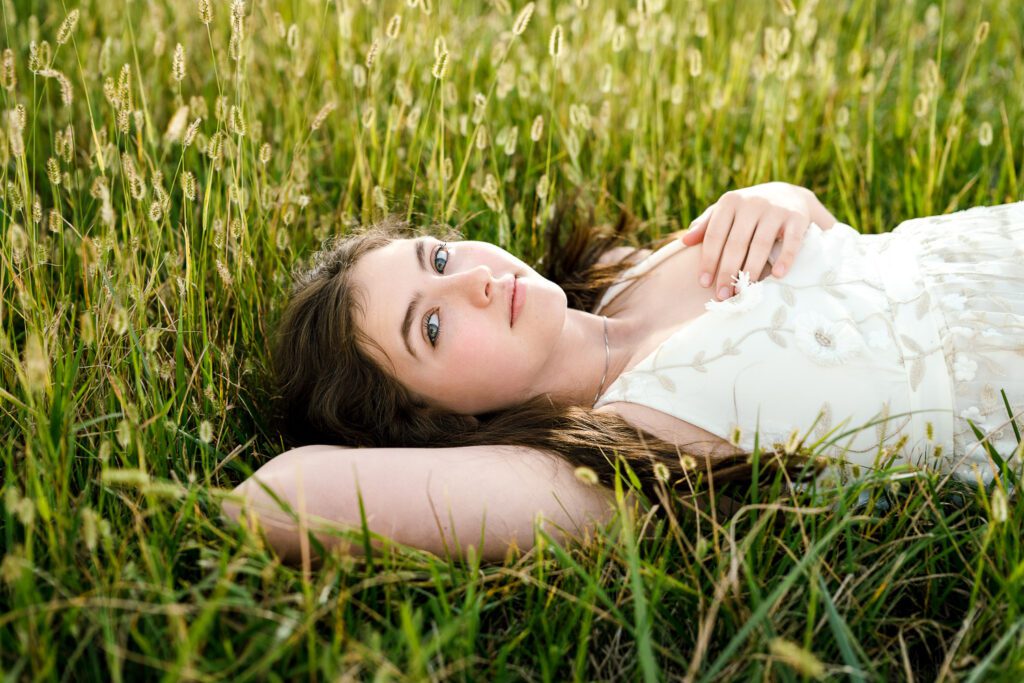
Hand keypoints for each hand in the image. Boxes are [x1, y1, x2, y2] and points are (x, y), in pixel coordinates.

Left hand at [680, 182, 822, 299]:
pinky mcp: (797, 218)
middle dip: (727, 272)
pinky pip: (791, 242)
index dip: (708, 260)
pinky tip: (777, 276)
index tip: (703, 283)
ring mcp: (776, 209)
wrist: (788, 194)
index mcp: (730, 202)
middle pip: (736, 243)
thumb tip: (685, 241)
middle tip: (722, 296)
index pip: (715, 234)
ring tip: (743, 292)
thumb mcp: (726, 212)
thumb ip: (706, 225)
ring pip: (761, 245)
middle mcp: (752, 203)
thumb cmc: (748, 210)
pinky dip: (785, 259)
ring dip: (751, 271)